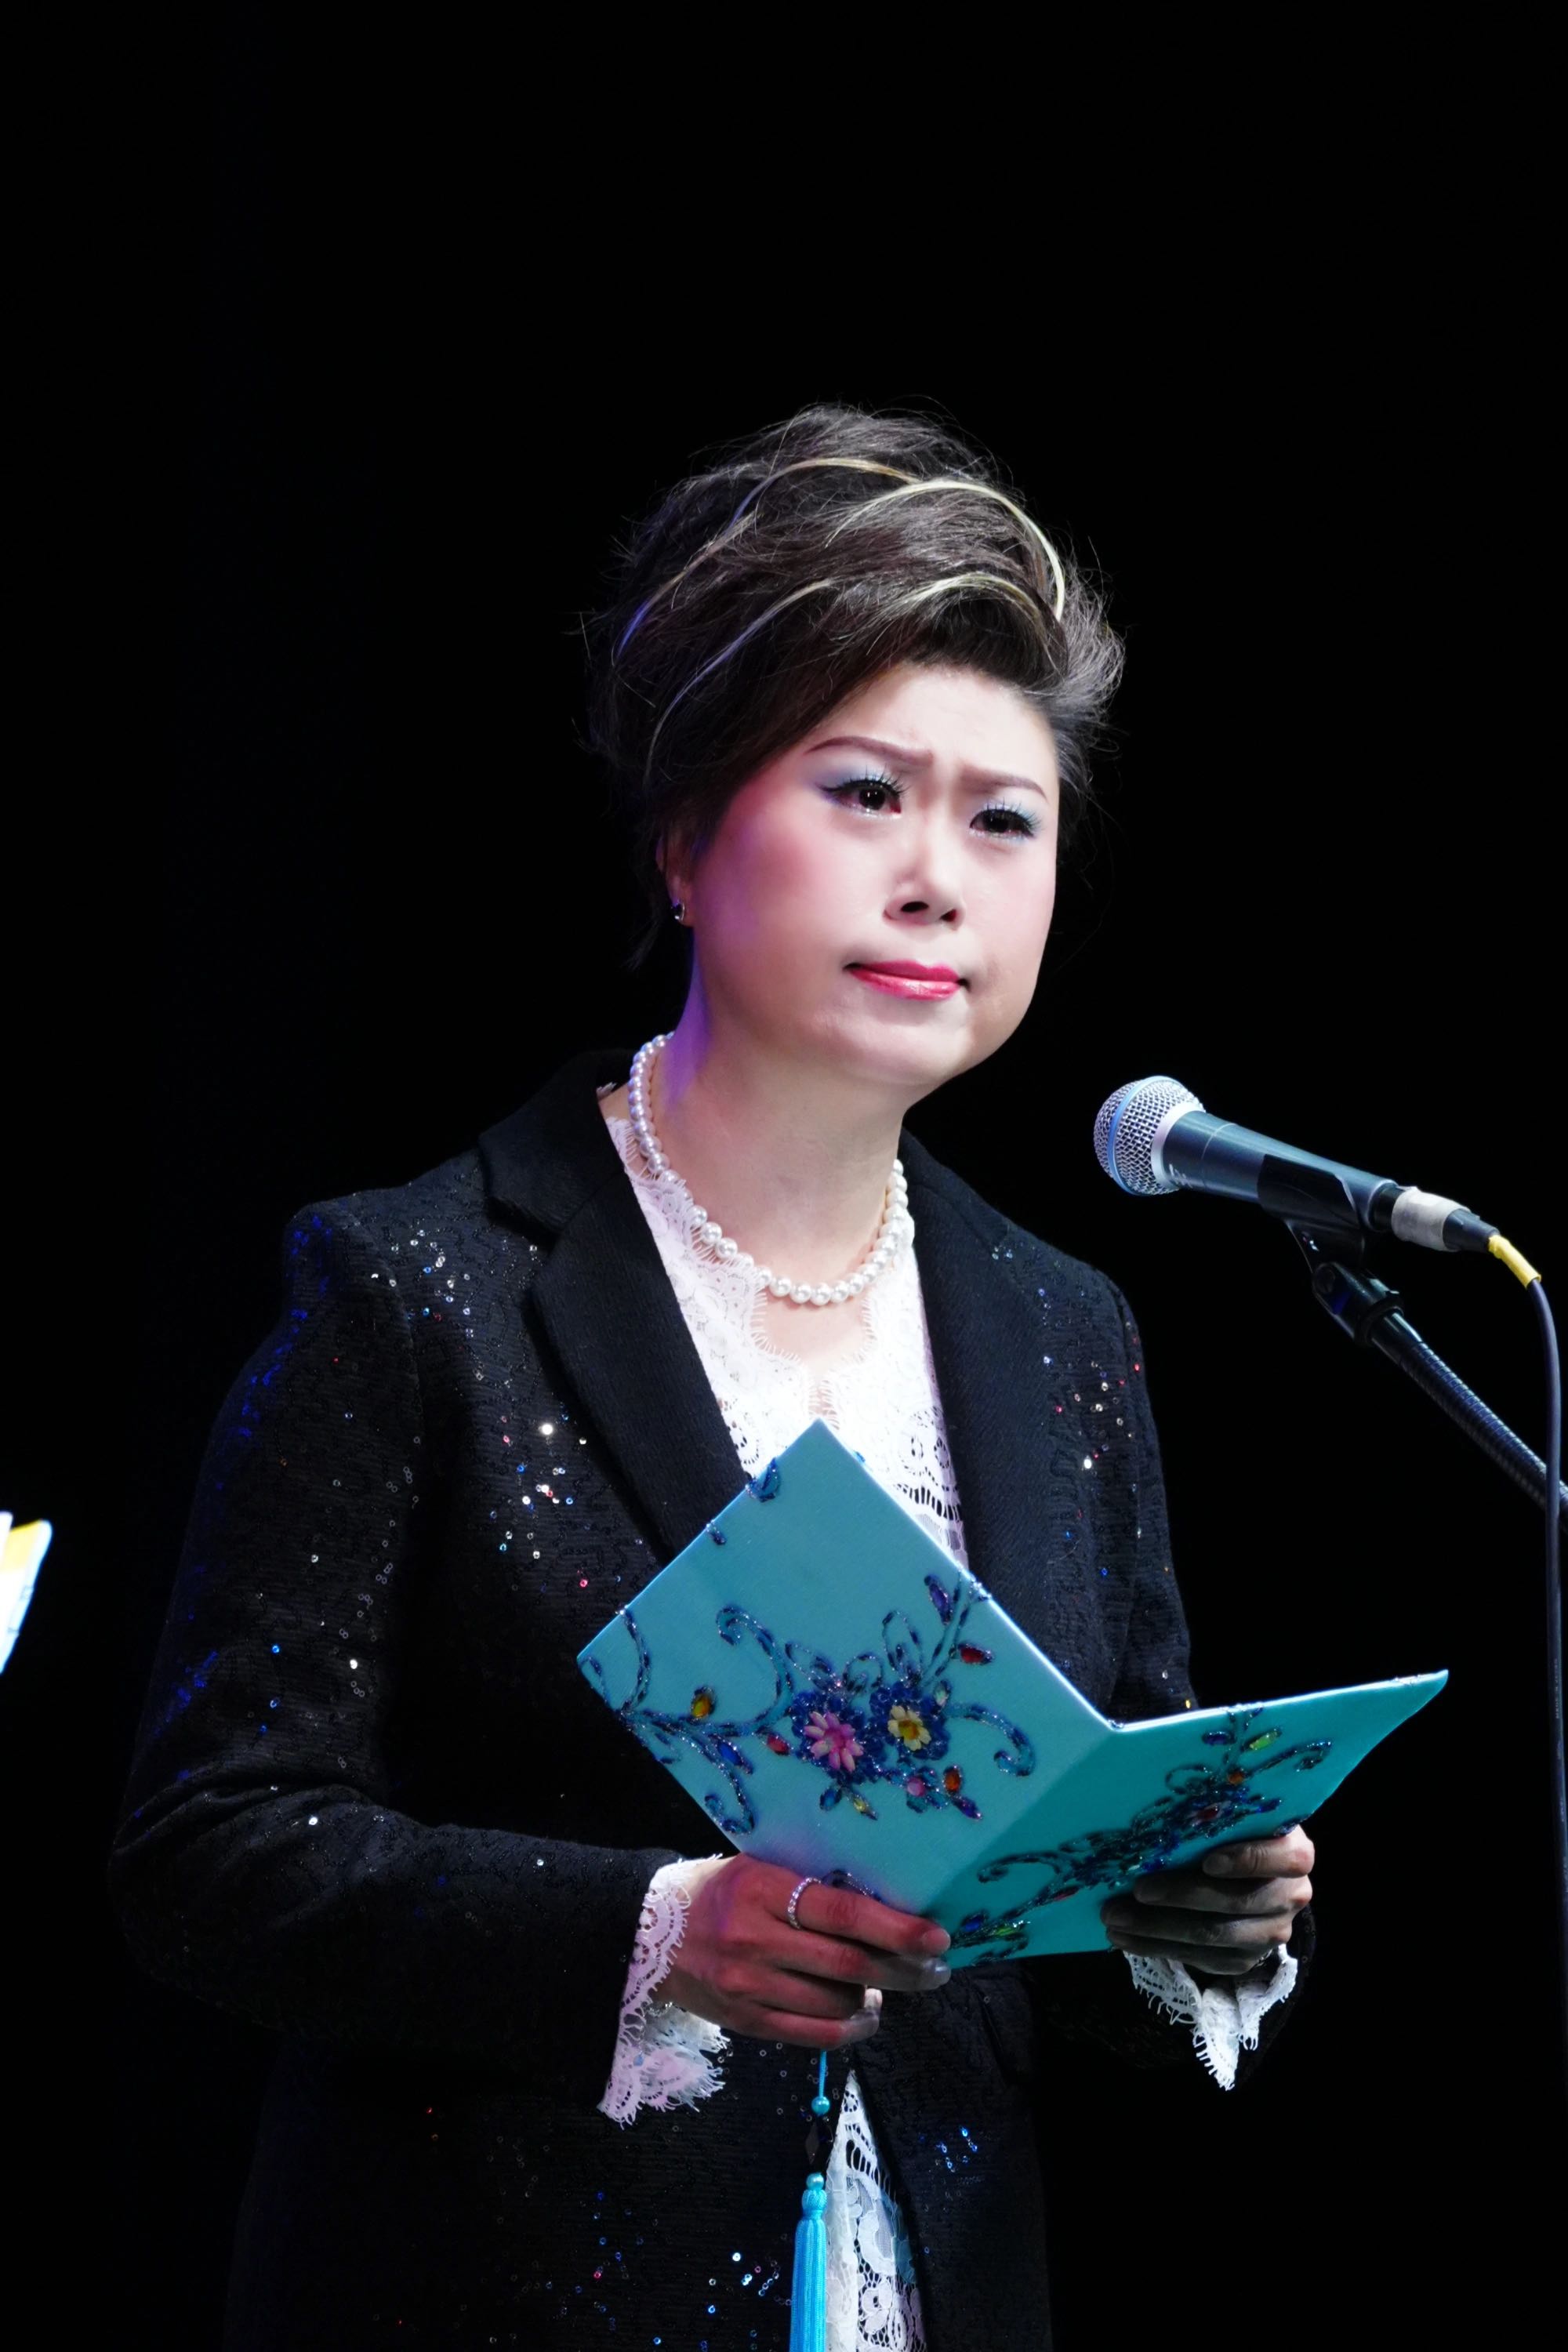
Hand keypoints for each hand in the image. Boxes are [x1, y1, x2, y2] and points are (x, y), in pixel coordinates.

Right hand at [661, 1854, 952, 2048]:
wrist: (649, 1933)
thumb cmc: (717, 1891)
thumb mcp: (760, 1869)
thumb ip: (811, 1888)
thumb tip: (883, 1909)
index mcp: (762, 1889)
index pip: (843, 1912)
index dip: (897, 1928)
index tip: (938, 1936)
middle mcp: (755, 1940)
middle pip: (848, 1965)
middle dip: (904, 1970)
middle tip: (937, 1970)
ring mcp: (749, 1987)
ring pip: (835, 2003)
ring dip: (877, 1998)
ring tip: (891, 1985)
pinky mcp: (745, 2022)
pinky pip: (813, 2034)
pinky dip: (850, 2027)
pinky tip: (866, 2014)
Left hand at [1099, 1826, 1314, 1978]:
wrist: (1253, 1878)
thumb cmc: (1234, 1835)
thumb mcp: (1235, 1819)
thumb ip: (1213, 1817)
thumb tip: (1153, 1813)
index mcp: (1294, 1853)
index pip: (1281, 1858)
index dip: (1245, 1860)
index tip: (1207, 1861)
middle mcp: (1291, 1896)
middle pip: (1234, 1901)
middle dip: (1178, 1896)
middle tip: (1136, 1890)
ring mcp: (1271, 1933)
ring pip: (1212, 1935)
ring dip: (1157, 1928)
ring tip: (1114, 1918)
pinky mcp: (1246, 1959)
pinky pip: (1199, 1958)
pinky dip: (1156, 1947)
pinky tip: (1124, 1938)